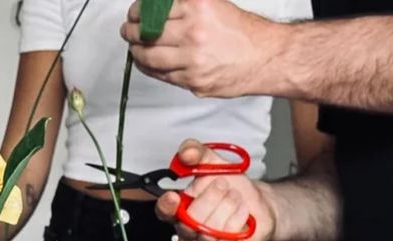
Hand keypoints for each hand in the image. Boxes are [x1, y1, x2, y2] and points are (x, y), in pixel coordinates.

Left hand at [120, 0, 283, 97]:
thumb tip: (159, 7)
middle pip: (148, 34)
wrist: (265, 58)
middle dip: (132, 32)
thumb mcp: (214, 3)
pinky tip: (146, 63)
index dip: (138, 12)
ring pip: (151, 57)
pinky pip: (162, 76)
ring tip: (134, 47)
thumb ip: (186, 5)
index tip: (134, 13)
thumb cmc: (242, 32)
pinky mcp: (193, 81)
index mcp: (197, 7)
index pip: (155, 9)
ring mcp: (191, 60)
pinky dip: (150, 68)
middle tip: (127, 30)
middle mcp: (193, 33)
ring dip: (137, 52)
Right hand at [156, 140, 277, 240]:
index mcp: (181, 210)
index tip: (174, 196)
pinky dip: (238, 221)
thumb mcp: (214, 163)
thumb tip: (186, 153)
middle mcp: (189, 231)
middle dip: (210, 198)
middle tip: (224, 185)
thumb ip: (197, 153)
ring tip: (235, 197)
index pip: (164, 213)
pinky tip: (242, 212)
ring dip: (227, 207)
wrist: (258, 203)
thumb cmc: (232, 188)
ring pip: (208, 233)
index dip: (166, 207)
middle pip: (189, 223)